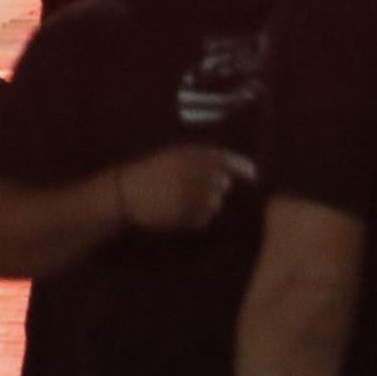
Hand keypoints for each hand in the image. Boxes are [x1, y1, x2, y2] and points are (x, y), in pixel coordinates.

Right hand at [111, 146, 256, 231]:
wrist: (123, 193)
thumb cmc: (150, 173)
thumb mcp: (171, 156)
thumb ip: (199, 160)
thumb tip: (231, 172)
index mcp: (185, 156)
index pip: (222, 160)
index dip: (241, 166)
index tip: (253, 174)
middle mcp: (188, 175)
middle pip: (221, 184)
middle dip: (219, 187)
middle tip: (201, 188)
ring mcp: (184, 197)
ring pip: (213, 204)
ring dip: (208, 203)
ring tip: (184, 199)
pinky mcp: (180, 216)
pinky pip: (202, 219)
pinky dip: (197, 217)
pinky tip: (179, 211)